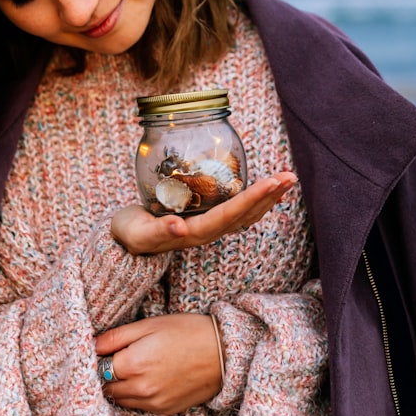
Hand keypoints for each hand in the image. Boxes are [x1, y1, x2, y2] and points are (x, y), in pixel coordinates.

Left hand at [95, 313, 221, 413]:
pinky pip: (139, 406)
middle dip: (106, 373)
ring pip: (120, 399)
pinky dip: (136, 395)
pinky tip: (147, 378)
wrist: (224, 353)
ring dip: (119, 386)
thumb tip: (91, 344)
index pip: (97, 366)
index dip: (98, 356)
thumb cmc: (187, 331)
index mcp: (133, 364)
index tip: (104, 349)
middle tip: (117, 357)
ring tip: (134, 367)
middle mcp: (140, 388)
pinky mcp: (165, 410)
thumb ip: (116, 337)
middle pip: (106, 387)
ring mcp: (153, 402)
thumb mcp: (150, 325)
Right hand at [111, 172, 296, 254]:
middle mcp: (207, 232)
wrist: (125, 239)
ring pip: (247, 213)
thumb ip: (157, 232)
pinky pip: (239, 209)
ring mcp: (210, 227)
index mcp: (194, 233)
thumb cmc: (129, 233)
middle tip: (290, 176)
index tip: (273, 182)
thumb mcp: (137, 233)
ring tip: (289, 179)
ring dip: (269, 197)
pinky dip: (257, 197)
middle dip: (269, 195)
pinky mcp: (209, 219)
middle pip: (245, 215)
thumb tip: (179, 227)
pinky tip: (269, 187)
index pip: (229, 215)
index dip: (252, 199)